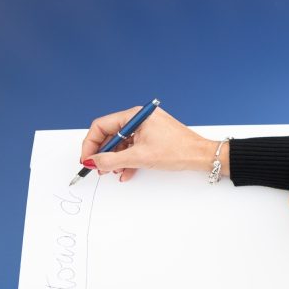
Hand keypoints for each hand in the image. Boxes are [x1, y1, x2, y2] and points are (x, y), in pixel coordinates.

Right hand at [79, 106, 222, 181]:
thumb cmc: (178, 151)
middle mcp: (139, 118)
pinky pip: (133, 148)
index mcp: (135, 115)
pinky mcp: (152, 138)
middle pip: (110, 135)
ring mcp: (146, 128)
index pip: (101, 125)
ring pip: (121, 143)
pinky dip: (128, 160)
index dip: (91, 143)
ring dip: (115, 159)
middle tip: (98, 168)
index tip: (87, 158)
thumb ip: (111, 160)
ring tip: (114, 172)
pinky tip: (126, 172)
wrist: (201, 156)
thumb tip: (92, 161)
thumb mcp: (140, 157)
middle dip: (103, 153)